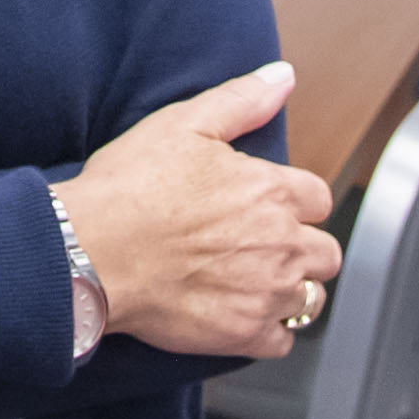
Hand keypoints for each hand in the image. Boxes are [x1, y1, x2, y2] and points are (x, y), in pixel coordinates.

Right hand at [57, 62, 339, 359]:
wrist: (91, 251)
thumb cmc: (130, 187)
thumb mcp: (183, 124)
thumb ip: (242, 100)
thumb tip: (282, 76)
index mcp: (271, 191)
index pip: (319, 199)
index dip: (296, 202)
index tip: (272, 207)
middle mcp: (280, 243)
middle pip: (326, 253)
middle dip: (304, 249)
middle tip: (267, 248)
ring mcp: (265, 292)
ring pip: (311, 300)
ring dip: (292, 291)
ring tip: (257, 284)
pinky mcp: (243, 333)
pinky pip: (282, 341)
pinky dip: (268, 332)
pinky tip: (242, 316)